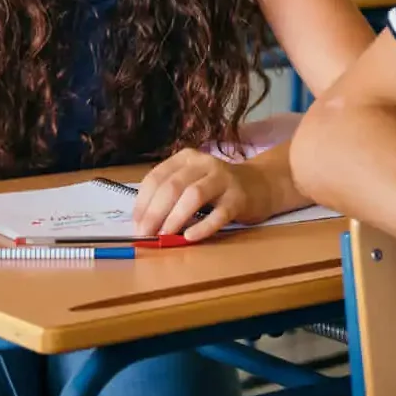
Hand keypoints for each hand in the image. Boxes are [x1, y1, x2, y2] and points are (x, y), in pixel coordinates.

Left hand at [132, 149, 269, 242]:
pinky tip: (190, 237)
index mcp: (185, 158)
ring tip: (163, 236)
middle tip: (145, 234)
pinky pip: (219, 214)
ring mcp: (223, 179)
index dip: (143, 202)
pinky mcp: (239, 198)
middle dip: (154, 211)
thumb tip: (143, 222)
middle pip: (172, 186)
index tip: (135, 224)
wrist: (260, 186)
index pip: (156, 177)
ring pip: (193, 195)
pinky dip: (203, 226)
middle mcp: (203, 163)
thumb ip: (170, 196)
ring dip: (175, 217)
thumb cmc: (217, 188)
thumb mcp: (191, 182)